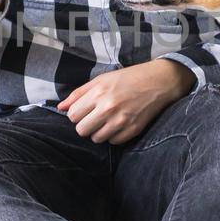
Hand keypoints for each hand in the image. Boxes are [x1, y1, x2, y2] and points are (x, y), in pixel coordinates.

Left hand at [57, 60, 193, 143]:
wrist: (158, 81)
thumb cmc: (128, 78)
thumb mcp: (101, 79)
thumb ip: (79, 94)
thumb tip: (60, 107)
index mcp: (98, 93)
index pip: (72, 115)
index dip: (76, 114)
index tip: (84, 111)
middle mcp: (108, 108)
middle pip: (81, 130)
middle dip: (85, 125)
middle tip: (94, 118)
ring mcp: (121, 120)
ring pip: (96, 139)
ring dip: (99, 132)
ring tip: (107, 120)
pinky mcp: (133, 129)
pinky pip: (113, 142)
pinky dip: (113, 136)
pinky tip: (119, 124)